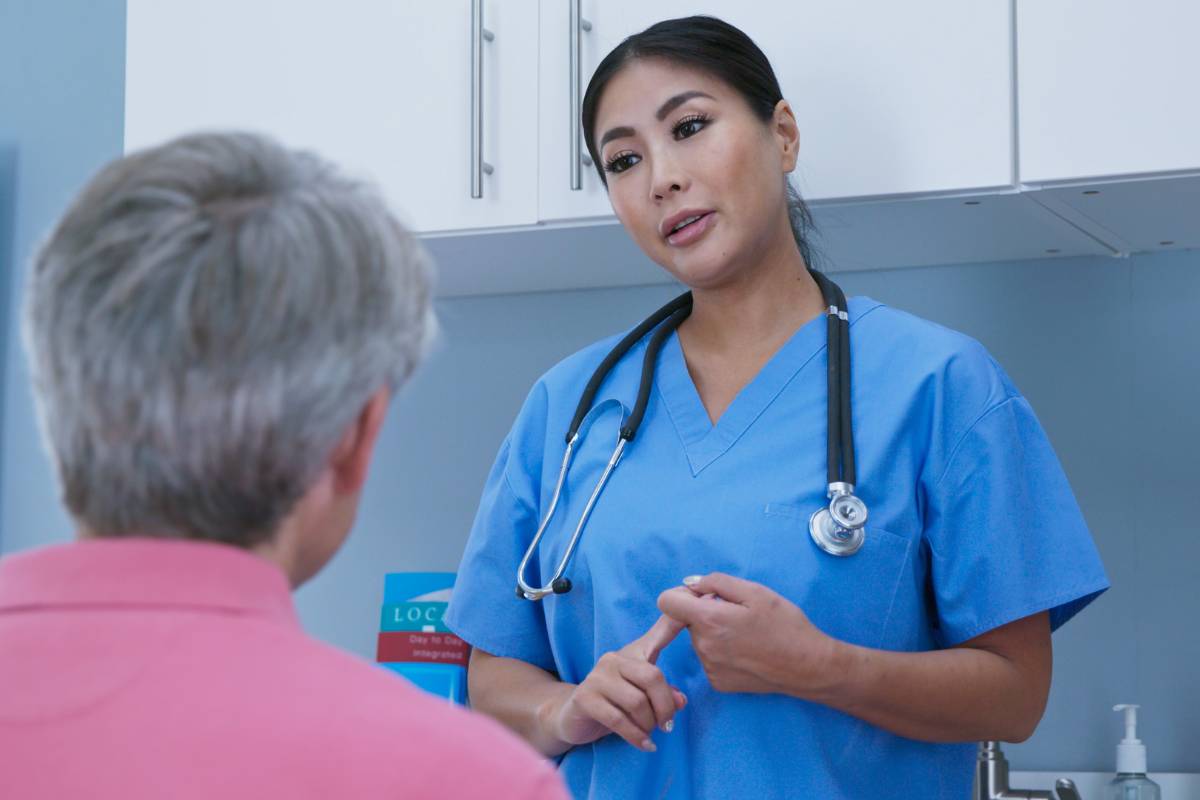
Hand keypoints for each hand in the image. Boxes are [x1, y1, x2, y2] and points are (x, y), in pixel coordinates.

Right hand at [546, 615, 687, 752]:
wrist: (573, 718)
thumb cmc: (613, 704)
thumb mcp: (641, 697)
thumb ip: (663, 695)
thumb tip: (681, 701)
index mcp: (631, 654)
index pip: (657, 636)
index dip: (673, 624)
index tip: (691, 606)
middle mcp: (613, 660)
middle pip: (652, 677)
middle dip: (665, 706)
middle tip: (667, 725)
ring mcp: (597, 677)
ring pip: (637, 701)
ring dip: (649, 724)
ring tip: (649, 733)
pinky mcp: (585, 698)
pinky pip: (618, 719)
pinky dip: (636, 736)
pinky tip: (646, 745)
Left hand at [657, 572, 839, 697]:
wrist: (807, 666)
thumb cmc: (785, 624)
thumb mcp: (755, 591)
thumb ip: (716, 582)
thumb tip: (689, 583)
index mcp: (709, 620)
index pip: (666, 602)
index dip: (682, 594)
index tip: (704, 595)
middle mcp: (703, 646)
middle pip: (686, 620)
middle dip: (705, 612)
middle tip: (738, 614)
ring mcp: (709, 667)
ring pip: (699, 639)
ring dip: (714, 632)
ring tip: (746, 634)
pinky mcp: (718, 682)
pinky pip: (709, 658)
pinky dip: (722, 652)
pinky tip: (747, 651)